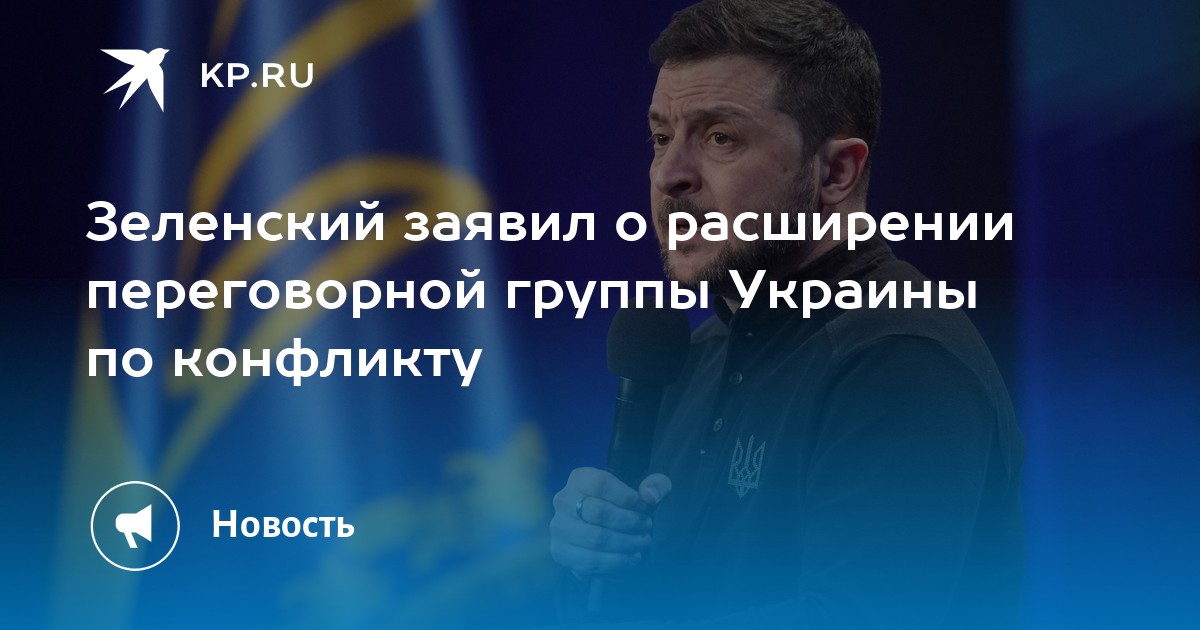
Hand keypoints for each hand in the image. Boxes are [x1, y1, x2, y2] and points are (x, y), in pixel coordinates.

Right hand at [549, 467, 671, 577]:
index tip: (643, 507)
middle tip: (646, 527)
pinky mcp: (561, 553)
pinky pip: (590, 561)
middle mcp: (563, 501)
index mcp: (579, 479)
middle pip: (599, 512)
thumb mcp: (644, 489)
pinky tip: (631, 558)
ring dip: (626, 543)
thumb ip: (655, 484)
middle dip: (630, 522)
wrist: (601, 529)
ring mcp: (559, 528)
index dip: (627, 497)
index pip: (600, 484)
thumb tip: (649, 496)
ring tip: (642, 543)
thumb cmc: (623, 505)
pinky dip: (616, 562)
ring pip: (596, 538)